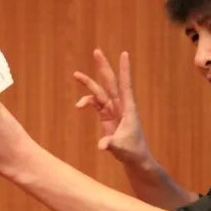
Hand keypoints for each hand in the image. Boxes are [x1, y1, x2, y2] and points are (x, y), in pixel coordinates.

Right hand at [73, 50, 148, 164]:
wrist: (134, 159)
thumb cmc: (132, 152)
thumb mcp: (121, 148)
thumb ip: (111, 145)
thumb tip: (101, 146)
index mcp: (128, 108)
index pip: (126, 85)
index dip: (124, 70)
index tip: (124, 54)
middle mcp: (121, 106)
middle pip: (111, 82)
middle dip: (103, 67)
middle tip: (97, 51)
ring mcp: (113, 110)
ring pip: (100, 91)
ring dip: (88, 83)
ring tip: (75, 74)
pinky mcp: (107, 116)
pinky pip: (95, 104)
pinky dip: (86, 102)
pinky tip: (79, 105)